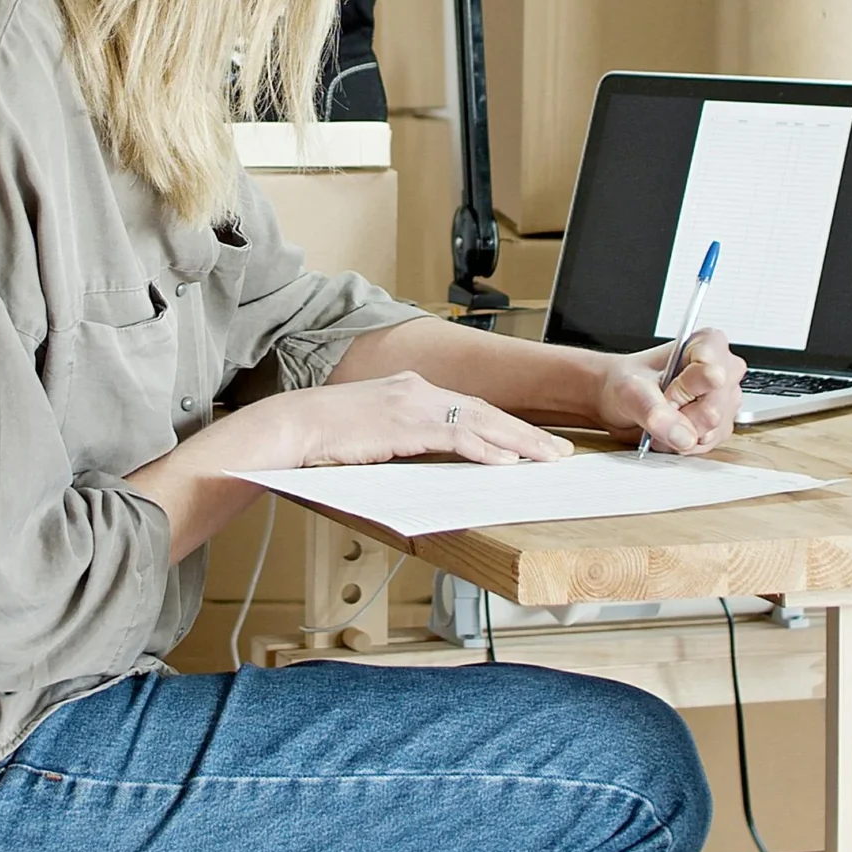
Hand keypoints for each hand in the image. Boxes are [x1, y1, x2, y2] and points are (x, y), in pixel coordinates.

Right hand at [235, 373, 573, 469]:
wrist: (293, 426)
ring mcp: (414, 404)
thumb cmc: (325, 436)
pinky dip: (486, 450)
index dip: (505, 425)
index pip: (470, 406)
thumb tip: (429, 460)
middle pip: (486, 411)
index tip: (531, 441)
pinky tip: (508, 463)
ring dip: (519, 443)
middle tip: (558, 451)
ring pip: (481, 422)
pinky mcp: (407, 423)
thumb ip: (404, 438)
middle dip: (526, 433)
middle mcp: (418, 389)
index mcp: (411, 388)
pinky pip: (457, 437)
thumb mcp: (373, 432)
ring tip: (548, 459)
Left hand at [592, 330, 744, 455]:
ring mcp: (725, 400)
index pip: (712, 373)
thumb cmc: (627, 381)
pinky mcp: (720, 426)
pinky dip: (684, 444)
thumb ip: (652, 408)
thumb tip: (681, 435)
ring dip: (682, 433)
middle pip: (713, 409)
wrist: (620, 401)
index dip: (685, 389)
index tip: (667, 390)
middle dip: (681, 416)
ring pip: (712, 431)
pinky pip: (707, 445)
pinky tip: (670, 431)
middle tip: (661, 407)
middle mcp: (723, 370)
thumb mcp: (630, 389)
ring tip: (663, 419)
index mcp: (708, 344)